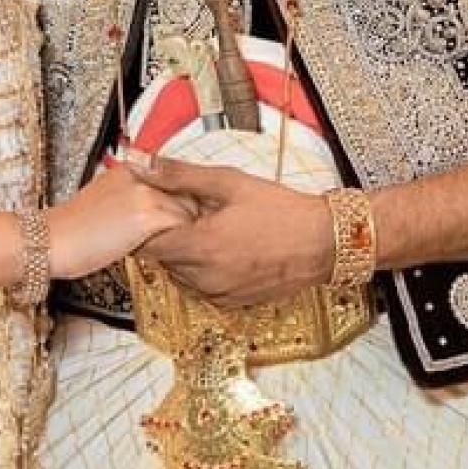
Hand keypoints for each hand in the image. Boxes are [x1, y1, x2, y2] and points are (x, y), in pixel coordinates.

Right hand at [47, 162, 195, 280]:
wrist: (51, 241)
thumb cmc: (72, 230)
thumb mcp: (105, 200)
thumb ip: (133, 198)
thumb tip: (156, 210)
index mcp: (130, 168)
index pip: (174, 181)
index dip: (180, 203)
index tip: (184, 218)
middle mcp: (141, 175)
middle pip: (186, 193)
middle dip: (186, 216)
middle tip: (183, 235)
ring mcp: (146, 193)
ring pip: (188, 211)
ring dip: (184, 231)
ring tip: (173, 246)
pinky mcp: (149, 215)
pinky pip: (181, 228)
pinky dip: (180, 241)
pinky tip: (166, 251)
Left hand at [128, 157, 336, 308]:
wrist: (322, 242)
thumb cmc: (281, 212)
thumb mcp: (229, 183)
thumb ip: (182, 176)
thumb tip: (145, 165)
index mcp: (200, 246)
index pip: (146, 245)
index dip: (146, 227)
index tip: (154, 214)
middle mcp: (205, 277)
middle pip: (163, 260)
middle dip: (170, 238)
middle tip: (190, 217)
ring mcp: (218, 293)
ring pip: (181, 275)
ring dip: (186, 256)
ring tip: (211, 232)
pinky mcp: (232, 303)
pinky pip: (202, 288)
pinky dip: (204, 272)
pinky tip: (224, 251)